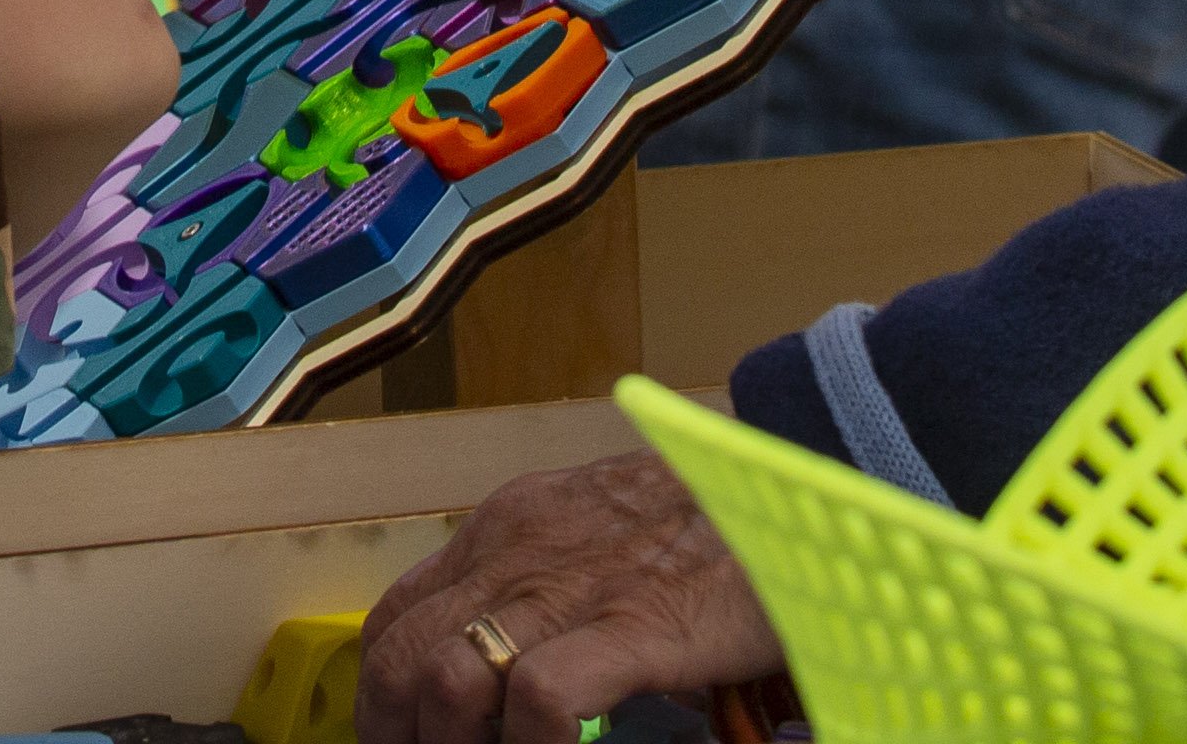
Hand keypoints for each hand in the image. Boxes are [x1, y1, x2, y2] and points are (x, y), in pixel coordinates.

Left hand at [355, 452, 782, 742]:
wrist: (803, 469)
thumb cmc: (711, 518)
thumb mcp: (599, 534)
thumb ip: (548, 585)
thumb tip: (515, 666)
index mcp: (509, 527)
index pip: (397, 616)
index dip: (383, 693)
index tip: (398, 735)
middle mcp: (519, 550)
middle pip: (399, 654)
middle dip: (397, 730)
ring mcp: (570, 586)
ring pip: (447, 677)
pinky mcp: (630, 625)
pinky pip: (539, 698)